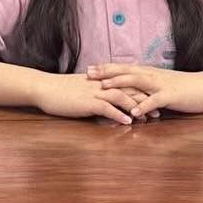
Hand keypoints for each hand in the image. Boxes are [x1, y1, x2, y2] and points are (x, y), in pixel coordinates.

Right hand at [34, 72, 148, 124]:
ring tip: (149, 118)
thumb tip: (103, 100)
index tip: (152, 100)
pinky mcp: (87, 102)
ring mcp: (94, 92)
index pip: (125, 83)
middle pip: (128, 89)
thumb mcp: (80, 89)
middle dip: (145, 100)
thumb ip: (93, 92)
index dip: (140, 91)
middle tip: (159, 110)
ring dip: (137, 108)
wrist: (43, 88)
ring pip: (121, 97)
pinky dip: (119, 115)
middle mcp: (100, 84)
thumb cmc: (59, 90)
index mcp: (100, 80)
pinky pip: (107, 108)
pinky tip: (128, 122)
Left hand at [86, 63, 202, 116]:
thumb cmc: (181, 88)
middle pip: (125, 71)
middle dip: (105, 72)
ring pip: (137, 81)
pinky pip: (155, 100)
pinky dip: (144, 105)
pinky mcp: (170, 96)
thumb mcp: (159, 85)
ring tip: (103, 87)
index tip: (88, 68)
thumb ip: (144, 87)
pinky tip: (134, 112)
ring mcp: (160, 85)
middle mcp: (151, 75)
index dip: (105, 68)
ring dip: (120, 84)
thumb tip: (128, 91)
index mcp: (147, 73)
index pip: (123, 68)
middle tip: (88, 73)